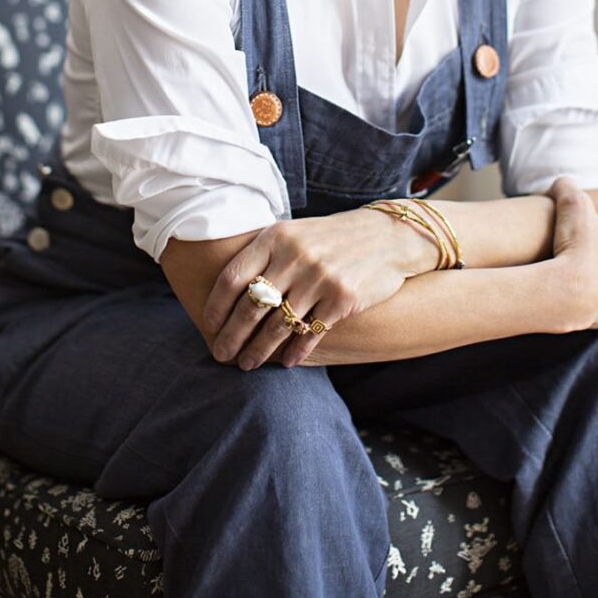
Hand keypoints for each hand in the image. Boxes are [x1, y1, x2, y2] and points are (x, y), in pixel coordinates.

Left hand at [203, 206, 425, 369]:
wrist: (387, 236)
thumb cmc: (331, 238)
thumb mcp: (295, 233)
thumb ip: (265, 255)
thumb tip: (226, 292)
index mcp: (276, 236)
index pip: (233, 277)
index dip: (216, 307)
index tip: (210, 327)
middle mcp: (295, 256)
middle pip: (251, 306)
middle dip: (232, 336)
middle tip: (221, 354)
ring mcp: (319, 278)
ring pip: (277, 325)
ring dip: (258, 350)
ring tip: (247, 364)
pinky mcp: (342, 299)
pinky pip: (309, 334)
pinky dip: (294, 352)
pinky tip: (286, 362)